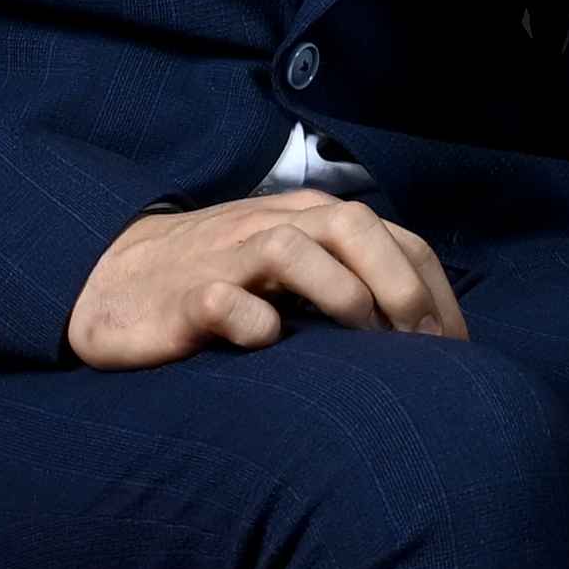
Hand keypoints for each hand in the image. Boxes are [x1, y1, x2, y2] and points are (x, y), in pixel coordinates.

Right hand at [68, 190, 469, 365]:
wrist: (112, 283)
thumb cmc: (219, 282)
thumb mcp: (292, 270)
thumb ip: (350, 278)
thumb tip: (426, 330)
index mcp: (309, 220)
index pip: (395, 237)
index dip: (434, 290)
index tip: (455, 348)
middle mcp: (272, 226)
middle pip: (353, 225)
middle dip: (401, 285)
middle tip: (424, 347)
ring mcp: (225, 259)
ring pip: (292, 248)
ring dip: (341, 293)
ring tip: (365, 342)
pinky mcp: (183, 298)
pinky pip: (223, 302)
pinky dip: (253, 321)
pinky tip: (270, 344)